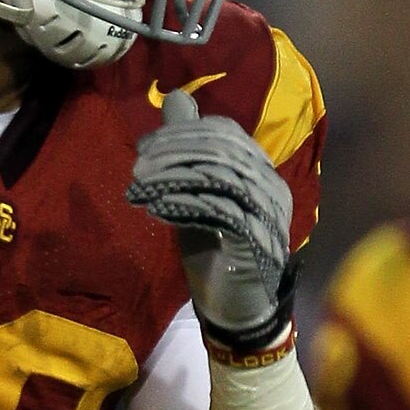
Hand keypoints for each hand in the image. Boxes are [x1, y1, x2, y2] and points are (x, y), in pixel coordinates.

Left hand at [126, 86, 294, 352]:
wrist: (236, 310)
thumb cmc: (215, 253)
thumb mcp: (195, 196)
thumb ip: (188, 153)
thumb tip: (175, 99)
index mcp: (260, 172)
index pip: (225, 133)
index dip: (183, 133)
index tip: (144, 149)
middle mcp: (271, 187)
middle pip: (222, 150)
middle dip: (174, 151)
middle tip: (138, 166)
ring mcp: (268, 213)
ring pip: (220, 176)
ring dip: (174, 176)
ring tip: (140, 185)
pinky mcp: (256, 240)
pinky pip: (220, 210)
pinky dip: (185, 203)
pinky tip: (156, 207)